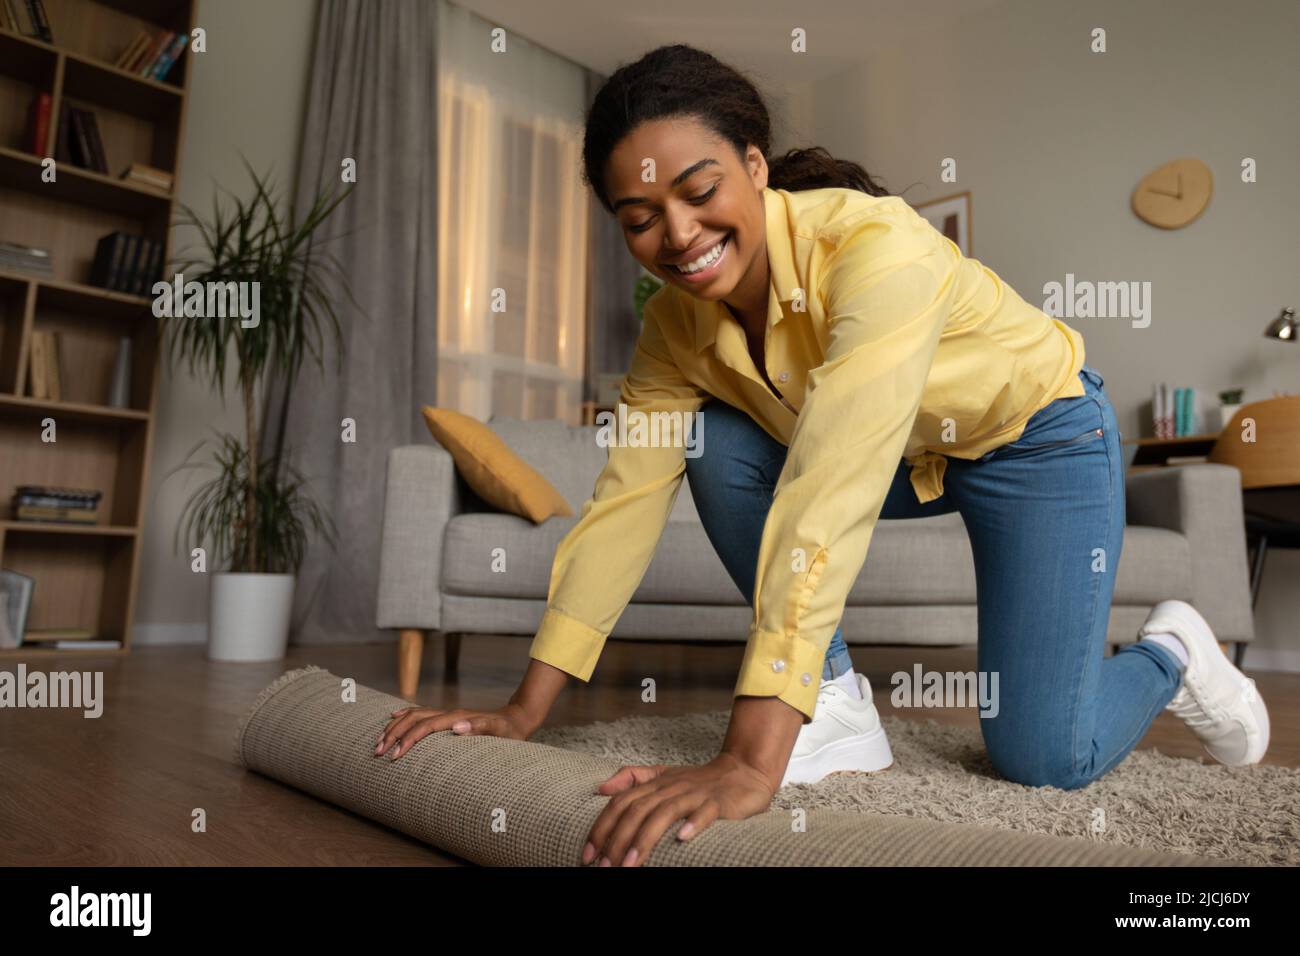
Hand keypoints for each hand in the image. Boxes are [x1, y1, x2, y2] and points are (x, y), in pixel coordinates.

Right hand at [375, 702, 539, 759]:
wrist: (517, 718)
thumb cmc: (508, 730)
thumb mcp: (499, 731)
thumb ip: (480, 727)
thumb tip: (457, 726)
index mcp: (456, 718)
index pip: (425, 727)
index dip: (408, 740)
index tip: (395, 756)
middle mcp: (449, 714)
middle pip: (413, 719)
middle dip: (393, 734)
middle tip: (378, 752)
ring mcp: (447, 714)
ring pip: (413, 715)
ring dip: (395, 726)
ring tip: (379, 741)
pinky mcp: (448, 718)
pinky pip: (421, 714)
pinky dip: (405, 715)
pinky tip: (394, 717)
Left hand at [582, 752, 775, 866]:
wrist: (743, 771)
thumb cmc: (699, 780)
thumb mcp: (663, 775)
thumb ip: (632, 777)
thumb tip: (600, 788)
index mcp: (655, 783)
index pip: (621, 803)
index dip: (602, 828)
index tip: (588, 855)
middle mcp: (671, 787)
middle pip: (637, 811)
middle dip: (617, 841)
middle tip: (605, 868)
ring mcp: (695, 794)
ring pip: (664, 813)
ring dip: (645, 839)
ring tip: (630, 865)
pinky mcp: (719, 802)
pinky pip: (705, 812)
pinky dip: (693, 824)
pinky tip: (682, 839)